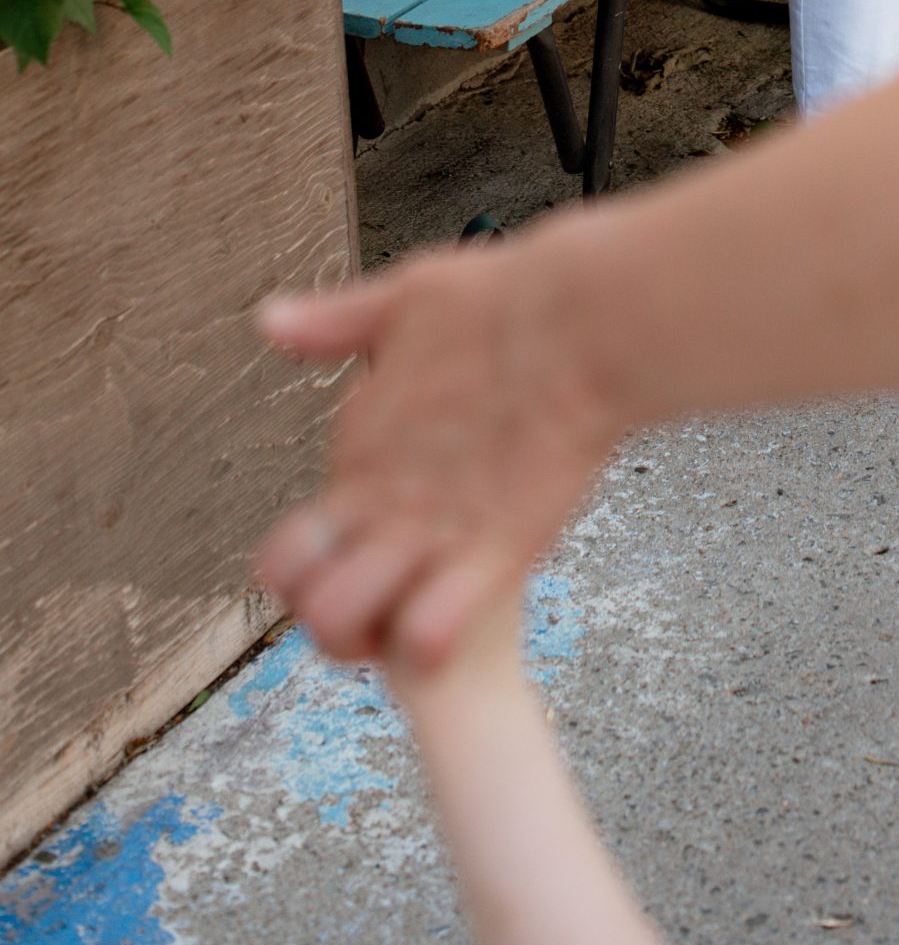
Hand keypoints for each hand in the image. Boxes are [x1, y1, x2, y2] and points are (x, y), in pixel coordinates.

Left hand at [255, 228, 611, 666]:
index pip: (287, 549)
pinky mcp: (493, 550)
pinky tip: (458, 617)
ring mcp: (430, 528)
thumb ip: (335, 323)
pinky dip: (429, 645)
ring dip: (371, 639)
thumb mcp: (405, 298)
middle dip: (333, 623)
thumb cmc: (503, 304)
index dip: (311, 573)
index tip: (359, 560)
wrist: (579, 322)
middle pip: (303, 602)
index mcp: (357, 450)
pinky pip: (426, 635)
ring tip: (419, 616)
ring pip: (339, 624)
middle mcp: (379, 498)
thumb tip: (273, 321)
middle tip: (384, 608)